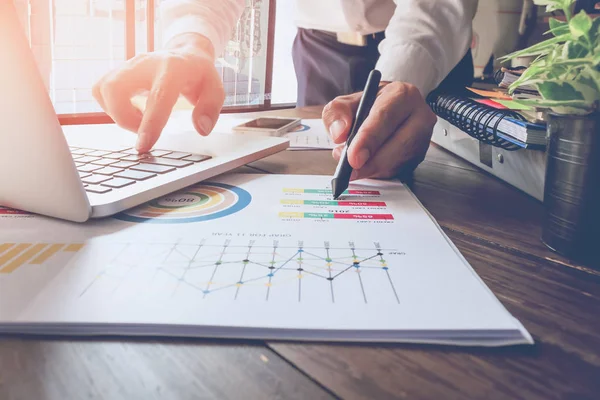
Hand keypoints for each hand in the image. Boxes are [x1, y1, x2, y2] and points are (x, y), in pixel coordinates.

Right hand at [92, 33, 224, 152]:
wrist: (185, 53)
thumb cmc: (199, 75)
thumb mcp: (215, 89)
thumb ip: (210, 109)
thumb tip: (201, 128)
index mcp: (173, 68)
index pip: (158, 96)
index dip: (149, 123)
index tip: (143, 145)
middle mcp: (146, 63)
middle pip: (115, 88)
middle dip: (124, 118)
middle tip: (142, 129)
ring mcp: (128, 65)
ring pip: (103, 89)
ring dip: (117, 114)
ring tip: (138, 120)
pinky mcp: (117, 71)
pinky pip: (100, 90)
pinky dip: (110, 107)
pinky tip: (130, 111)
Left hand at [323, 82, 436, 179]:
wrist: (385, 111)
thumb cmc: (368, 106)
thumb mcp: (346, 103)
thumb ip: (338, 113)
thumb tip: (340, 133)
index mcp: (402, 95)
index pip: (385, 117)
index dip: (368, 139)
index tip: (353, 156)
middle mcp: (419, 115)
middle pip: (399, 144)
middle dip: (372, 162)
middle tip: (351, 171)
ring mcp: (422, 138)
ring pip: (400, 161)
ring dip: (374, 170)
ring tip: (352, 169)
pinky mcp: (419, 156)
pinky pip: (399, 171)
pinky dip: (379, 174)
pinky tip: (366, 169)